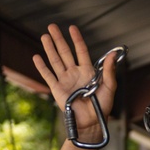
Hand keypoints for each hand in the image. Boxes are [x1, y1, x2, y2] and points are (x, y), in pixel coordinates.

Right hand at [33, 24, 118, 138]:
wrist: (91, 122)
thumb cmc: (102, 106)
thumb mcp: (109, 87)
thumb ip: (109, 71)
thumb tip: (113, 54)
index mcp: (87, 71)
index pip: (80, 51)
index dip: (76, 39)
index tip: (72, 28)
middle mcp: (75, 73)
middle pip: (65, 52)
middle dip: (58, 39)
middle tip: (52, 26)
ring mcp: (65, 80)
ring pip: (55, 61)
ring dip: (49, 48)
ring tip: (45, 36)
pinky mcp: (57, 89)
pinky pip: (48, 76)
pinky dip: (42, 67)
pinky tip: (37, 57)